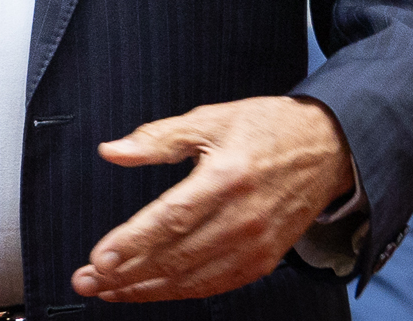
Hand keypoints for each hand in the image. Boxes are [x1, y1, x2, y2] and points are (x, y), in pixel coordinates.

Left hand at [70, 96, 353, 303]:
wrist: (327, 149)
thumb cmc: (266, 128)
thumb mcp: (210, 120)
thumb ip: (158, 138)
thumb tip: (112, 151)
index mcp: (227, 178)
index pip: (170, 220)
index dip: (132, 243)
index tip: (99, 258)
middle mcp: (243, 218)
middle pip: (175, 256)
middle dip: (126, 274)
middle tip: (85, 280)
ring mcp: (256, 244)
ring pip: (191, 279)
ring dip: (145, 289)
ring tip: (107, 291)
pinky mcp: (264, 260)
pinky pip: (214, 285)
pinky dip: (179, 292)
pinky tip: (150, 291)